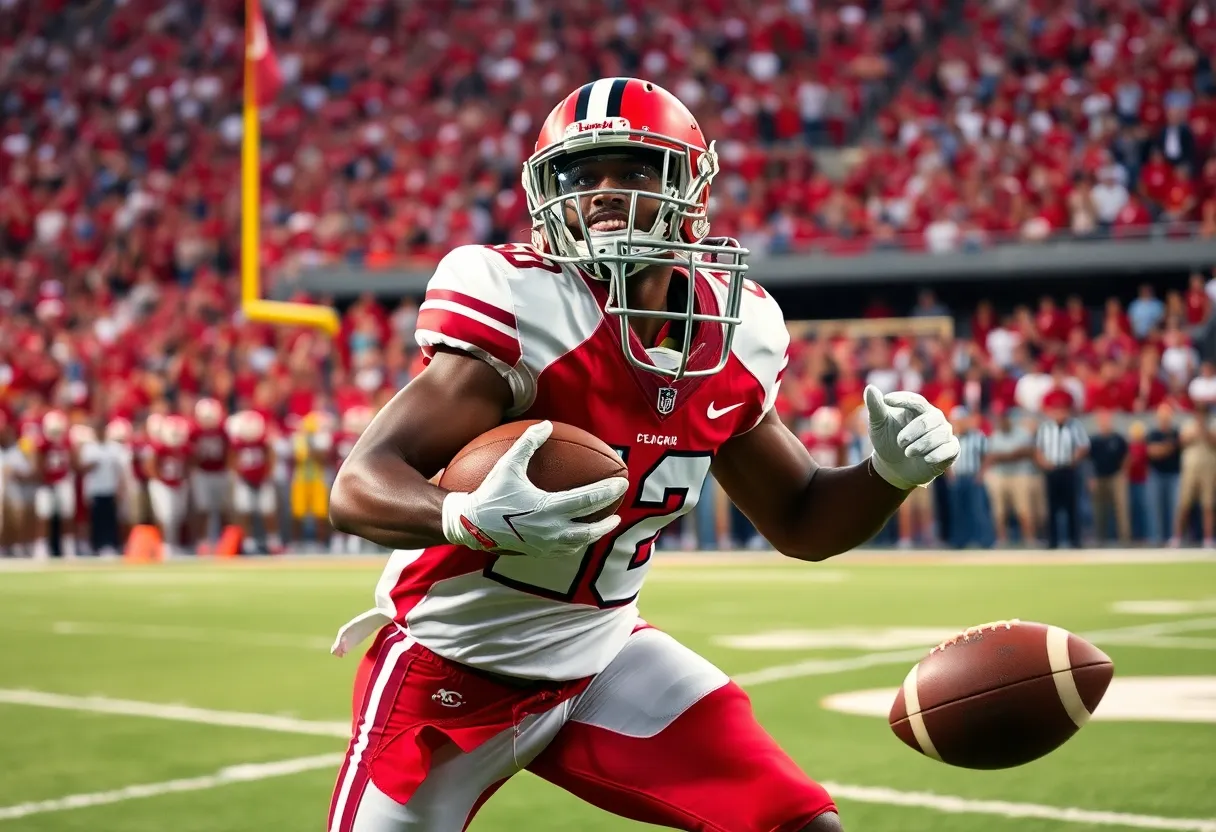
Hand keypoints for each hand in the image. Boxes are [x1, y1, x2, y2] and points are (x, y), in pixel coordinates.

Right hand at [440, 421, 628, 558]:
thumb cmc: (491, 493)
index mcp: (549, 508)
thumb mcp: (508, 465)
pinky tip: (578, 535)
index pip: (588, 500)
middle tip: (619, 511)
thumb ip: (528, 443)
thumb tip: (546, 425)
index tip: (622, 483)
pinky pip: (565, 550)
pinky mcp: (538, 552)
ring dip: (595, 534)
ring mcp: (545, 544)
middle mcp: (551, 530)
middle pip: (590, 529)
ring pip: (579, 543)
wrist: (471, 525)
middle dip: (608, 520)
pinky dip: (577, 542)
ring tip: (604, 525)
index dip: (608, 491)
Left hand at [864, 385, 959, 489]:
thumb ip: (875, 407)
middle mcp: (934, 418)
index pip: (916, 401)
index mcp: (918, 409)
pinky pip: (951, 448)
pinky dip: (937, 454)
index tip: (886, 400)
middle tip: (900, 443)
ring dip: (921, 445)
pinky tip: (926, 459)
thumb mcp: (878, 425)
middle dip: (912, 432)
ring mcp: (944, 433)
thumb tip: (870, 388)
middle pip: (930, 419)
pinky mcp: (951, 450)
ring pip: (940, 434)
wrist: (894, 467)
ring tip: (908, 452)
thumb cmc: (887, 440)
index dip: (903, 400)